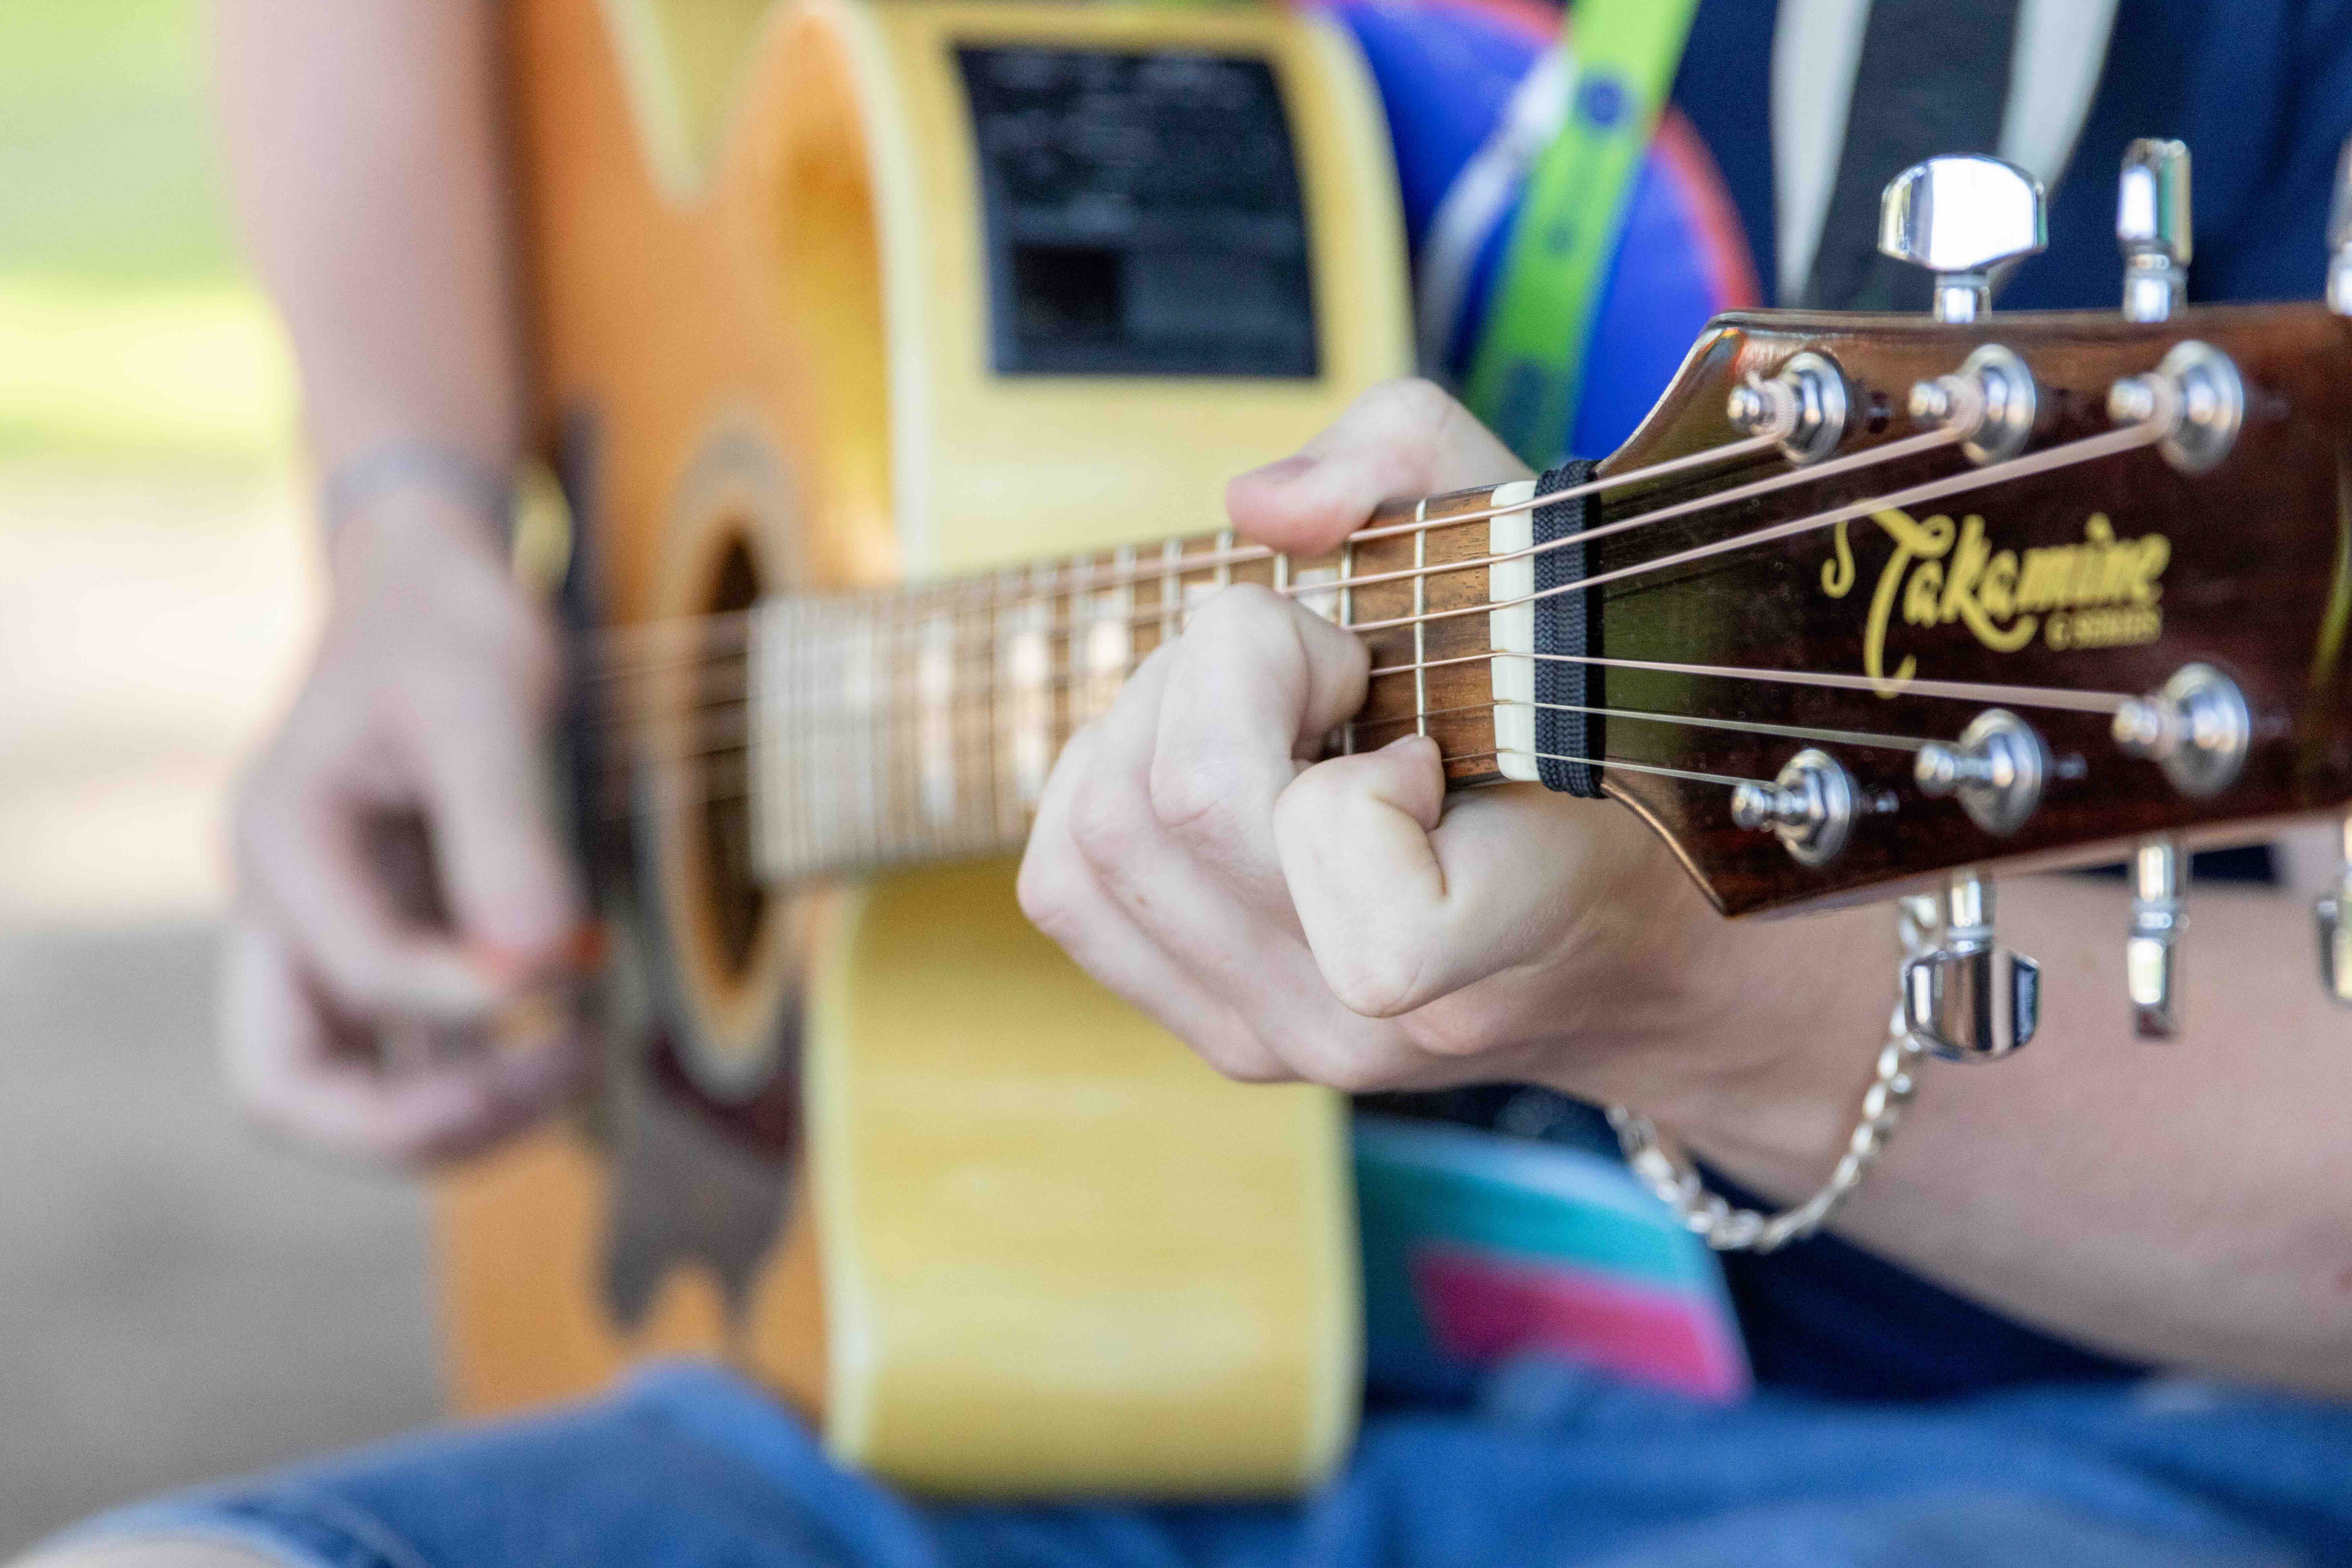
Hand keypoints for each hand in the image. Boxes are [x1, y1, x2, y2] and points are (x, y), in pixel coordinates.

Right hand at [225, 487, 586, 1166]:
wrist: (431, 590)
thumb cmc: (452, 628)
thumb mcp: (488, 703)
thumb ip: (505, 836)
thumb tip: (539, 969)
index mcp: (282, 847)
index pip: (359, 976)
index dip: (472, 993)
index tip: (579, 957)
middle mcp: (281, 911)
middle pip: (291, 1091)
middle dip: (421, 1120)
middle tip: (559, 1071)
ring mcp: (326, 938)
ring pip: (351, 1096)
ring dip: (465, 1111)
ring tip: (584, 1057)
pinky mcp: (384, 946)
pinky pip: (412, 1054)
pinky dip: (488, 1068)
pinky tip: (578, 1032)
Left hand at [1018, 381, 1893, 1154]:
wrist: (1624, 946)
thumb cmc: (1593, 742)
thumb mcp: (1543, 559)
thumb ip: (1414, 460)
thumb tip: (1258, 505)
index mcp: (1490, 934)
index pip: (1334, 833)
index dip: (1336, 724)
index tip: (1414, 727)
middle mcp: (1368, 1020)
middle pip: (1174, 802)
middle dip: (1226, 675)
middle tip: (1327, 680)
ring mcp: (1280, 1040)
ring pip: (1095, 835)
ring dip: (1157, 724)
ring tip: (1272, 723)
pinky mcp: (1217, 1032)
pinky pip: (1066, 886)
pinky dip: (1107, 789)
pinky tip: (1213, 772)